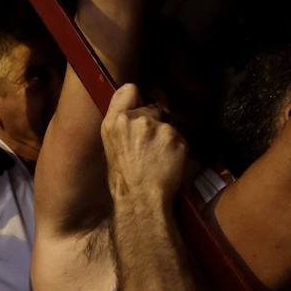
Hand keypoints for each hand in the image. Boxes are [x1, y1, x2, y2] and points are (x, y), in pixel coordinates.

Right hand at [101, 83, 186, 202]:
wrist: (141, 199)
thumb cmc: (124, 179)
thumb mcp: (111, 146)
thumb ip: (120, 123)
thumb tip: (134, 109)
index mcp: (115, 121)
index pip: (129, 90)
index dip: (137, 98)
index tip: (141, 107)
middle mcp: (136, 119)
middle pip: (153, 109)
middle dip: (154, 123)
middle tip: (149, 147)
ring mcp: (158, 128)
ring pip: (168, 124)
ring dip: (166, 138)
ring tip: (158, 158)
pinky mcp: (176, 138)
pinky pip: (180, 137)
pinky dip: (177, 148)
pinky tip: (168, 162)